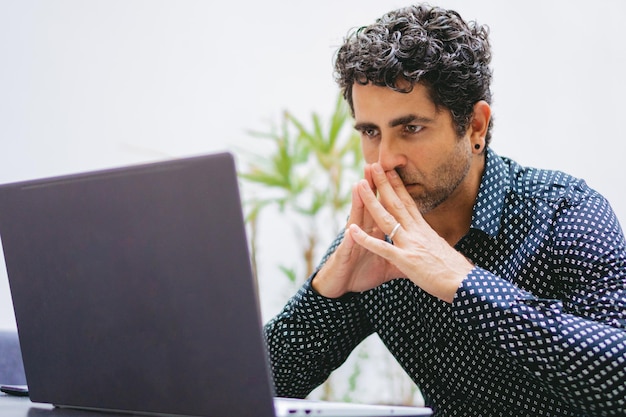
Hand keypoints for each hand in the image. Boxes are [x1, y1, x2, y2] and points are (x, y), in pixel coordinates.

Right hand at [311, 165, 404, 297]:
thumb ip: (402, 257)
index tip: (397, 174)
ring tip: (359, 184)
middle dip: (373, 187)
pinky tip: (351, 228)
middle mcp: (362, 233)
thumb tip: (422, 254)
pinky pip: (348, 246)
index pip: (384, 208)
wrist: (340, 289)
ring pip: (356, 219)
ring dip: (358, 202)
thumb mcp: (388, 266)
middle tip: (376, 165)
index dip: (390, 193)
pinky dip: (351, 237)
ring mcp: (352, 242)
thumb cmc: (361, 274)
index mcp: (375, 233)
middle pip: (370, 206)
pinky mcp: (344, 255)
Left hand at [347, 163, 472, 302]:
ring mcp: (411, 244)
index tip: (390, 171)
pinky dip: (366, 239)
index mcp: (425, 230)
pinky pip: (382, 248)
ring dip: (371, 201)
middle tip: (373, 165)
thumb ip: (432, 243)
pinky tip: (352, 230)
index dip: (398, 186)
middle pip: (397, 203)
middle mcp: (417, 232)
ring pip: (386, 218)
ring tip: (359, 185)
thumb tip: (432, 240)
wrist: (467, 284)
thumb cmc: (457, 271)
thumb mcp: (442, 251)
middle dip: (384, 183)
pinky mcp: (406, 260)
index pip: (409, 203)